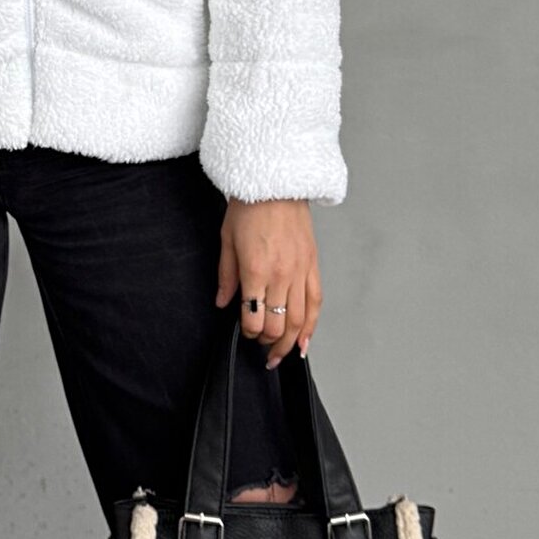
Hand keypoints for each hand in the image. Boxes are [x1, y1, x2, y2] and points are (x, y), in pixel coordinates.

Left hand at [214, 197, 321, 367]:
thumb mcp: (226, 241)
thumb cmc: (249, 207)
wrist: (275, 184)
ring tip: (281, 354)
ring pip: (299, 321)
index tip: (245, 332)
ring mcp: (300, 272)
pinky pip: (316, 303)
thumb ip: (226, 277)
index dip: (248, 333)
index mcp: (256, 271)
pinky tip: (305, 340)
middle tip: (260, 347)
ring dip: (290, 343)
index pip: (254, 319)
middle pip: (278, 326)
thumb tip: (223, 302)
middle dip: (267, 342)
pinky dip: (312, 326)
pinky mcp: (312, 266)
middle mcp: (280, 275)